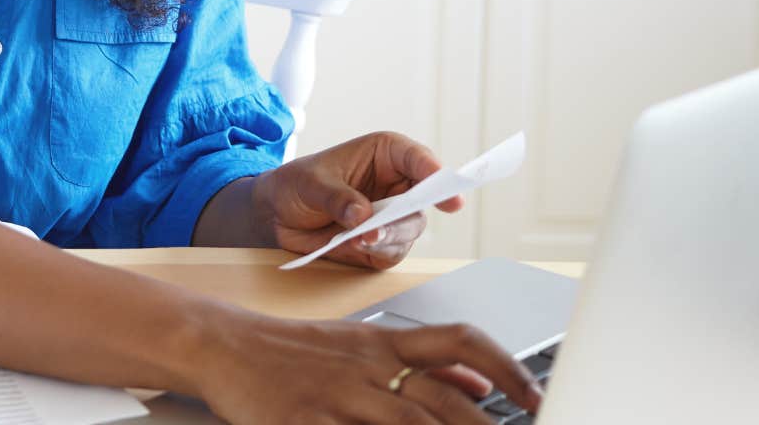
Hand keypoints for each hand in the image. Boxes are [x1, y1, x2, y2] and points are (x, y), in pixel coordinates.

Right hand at [194, 310, 542, 424]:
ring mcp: (336, 397)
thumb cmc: (293, 350)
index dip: (505, 366)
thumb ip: (422, 363)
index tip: (535, 396)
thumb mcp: (360, 344)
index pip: (459, 341)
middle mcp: (367, 366)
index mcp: (384, 342)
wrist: (223, 345)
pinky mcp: (304, 422)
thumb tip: (481, 383)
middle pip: (441, 400)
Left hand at [252, 132, 460, 269]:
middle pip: (422, 200)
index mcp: (385, 155)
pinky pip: (392, 253)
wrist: (277, 215)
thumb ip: (337, 197)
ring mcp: (391, 217)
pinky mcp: (382, 244)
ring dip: (388, 237)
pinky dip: (376, 253)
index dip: (433, 170)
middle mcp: (396, 185)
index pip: (418, 159)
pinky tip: (355, 247)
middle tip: (388, 225)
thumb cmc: (296, 184)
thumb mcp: (310, 182)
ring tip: (360, 239)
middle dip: (408, 214)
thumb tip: (362, 217)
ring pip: (409, 230)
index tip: (444, 184)